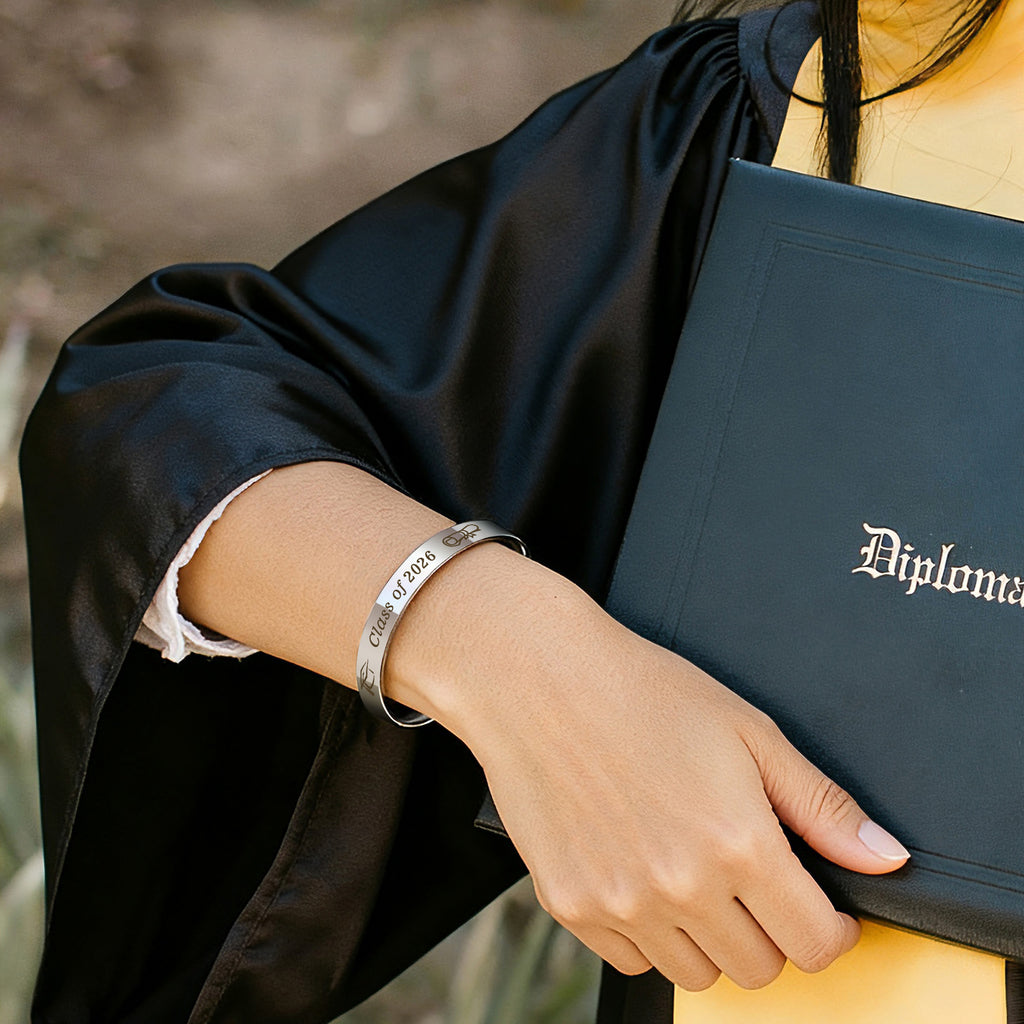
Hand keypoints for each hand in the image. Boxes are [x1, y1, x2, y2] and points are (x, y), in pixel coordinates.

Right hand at [390, 546, 908, 991]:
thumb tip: (885, 858)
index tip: (820, 906)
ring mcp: (621, 903)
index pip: (816, 944)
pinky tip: (642, 876)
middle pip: (759, 968)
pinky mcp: (570, 905)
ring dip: (711, 939)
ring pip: (697, 975)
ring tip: (694, 875)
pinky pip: (631, 960)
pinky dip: (648, 934)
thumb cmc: (641, 691)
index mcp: (739, 844)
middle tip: (751, 878)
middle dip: (771, 931)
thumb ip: (820, 804)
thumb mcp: (747, 730)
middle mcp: (682, 888)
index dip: (833, 928)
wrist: (538, 678)